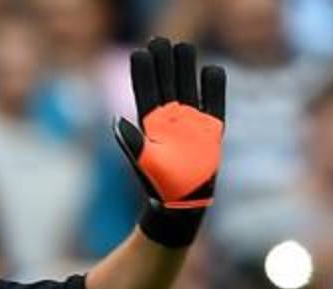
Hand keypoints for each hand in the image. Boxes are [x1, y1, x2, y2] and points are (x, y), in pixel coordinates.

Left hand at [115, 37, 225, 246]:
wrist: (180, 205)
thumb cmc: (158, 186)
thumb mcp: (143, 164)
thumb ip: (132, 142)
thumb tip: (117, 122)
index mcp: (150, 124)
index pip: (146, 91)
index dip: (142, 72)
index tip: (140, 51)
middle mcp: (170, 119)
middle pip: (167, 83)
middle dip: (163, 62)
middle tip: (160, 39)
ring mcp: (191, 122)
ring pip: (188, 86)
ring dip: (186, 67)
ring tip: (183, 45)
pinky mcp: (211, 129)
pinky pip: (214, 101)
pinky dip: (213, 85)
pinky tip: (210, 69)